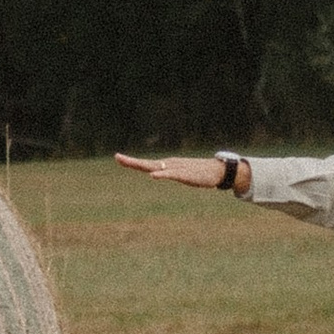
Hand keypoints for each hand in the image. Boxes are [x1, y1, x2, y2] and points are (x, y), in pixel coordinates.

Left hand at [114, 152, 236, 189]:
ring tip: (130, 163)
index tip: (117, 157)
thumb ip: (168, 173)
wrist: (216, 171)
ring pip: (156, 167)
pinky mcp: (185, 175)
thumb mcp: (179, 173)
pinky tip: (153, 175)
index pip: (145, 164)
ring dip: (142, 166)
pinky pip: (171, 175)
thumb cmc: (198, 173)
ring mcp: (176, 169)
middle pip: (146, 164)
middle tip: (117, 157)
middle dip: (131, 162)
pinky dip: (161, 175)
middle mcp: (168, 165)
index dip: (131, 161)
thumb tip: (157, 173)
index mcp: (166, 165)